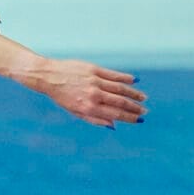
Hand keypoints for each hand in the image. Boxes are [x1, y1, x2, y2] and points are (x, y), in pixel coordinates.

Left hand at [30, 57, 146, 127]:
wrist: (48, 76)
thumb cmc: (61, 96)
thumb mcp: (75, 112)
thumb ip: (94, 119)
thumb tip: (113, 126)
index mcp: (88, 108)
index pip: (115, 114)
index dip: (129, 117)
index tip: (139, 119)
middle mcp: (93, 95)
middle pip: (120, 102)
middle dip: (135, 107)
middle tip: (145, 110)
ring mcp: (95, 81)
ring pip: (120, 88)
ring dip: (134, 94)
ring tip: (143, 98)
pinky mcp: (94, 69)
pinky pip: (114, 75)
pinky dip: (126, 78)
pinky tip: (135, 81)